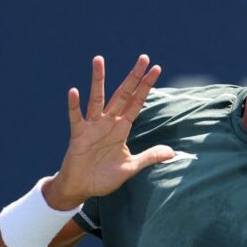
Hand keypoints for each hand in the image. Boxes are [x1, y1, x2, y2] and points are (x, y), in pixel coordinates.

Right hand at [43, 55, 174, 208]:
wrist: (82, 188)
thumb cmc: (104, 176)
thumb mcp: (131, 167)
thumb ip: (149, 157)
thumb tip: (172, 153)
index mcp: (122, 128)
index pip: (137, 102)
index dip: (146, 87)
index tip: (156, 69)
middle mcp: (108, 122)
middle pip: (123, 94)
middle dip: (133, 77)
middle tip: (143, 57)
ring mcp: (93, 127)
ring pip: (97, 99)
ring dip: (98, 80)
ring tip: (99, 59)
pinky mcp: (78, 135)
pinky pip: (76, 118)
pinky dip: (74, 105)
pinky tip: (74, 91)